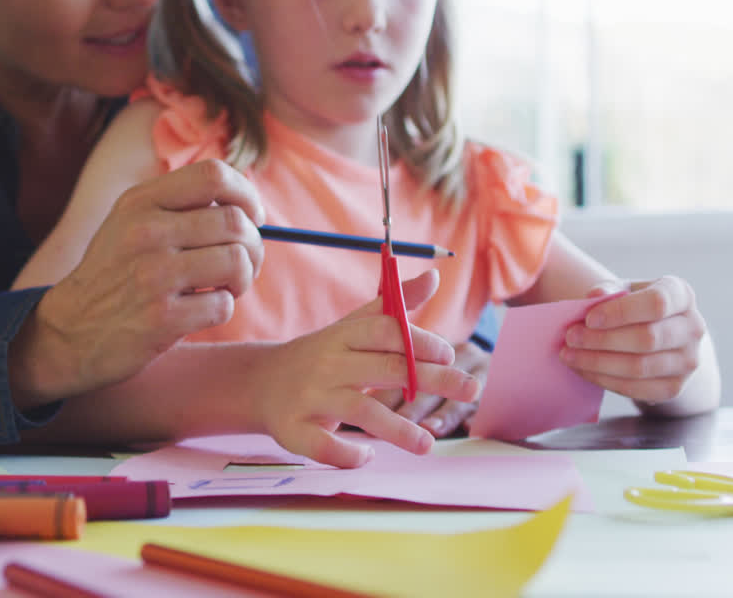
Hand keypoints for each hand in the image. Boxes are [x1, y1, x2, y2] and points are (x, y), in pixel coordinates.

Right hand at [10, 160, 265, 407]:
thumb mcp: (130, 224)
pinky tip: (200, 311)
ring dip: (242, 279)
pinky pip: (223, 305)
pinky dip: (222, 309)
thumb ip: (179, 206)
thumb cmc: (114, 276)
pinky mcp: (161, 318)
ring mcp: (152, 275)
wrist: (68, 332)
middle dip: (253, 246)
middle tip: (243, 263)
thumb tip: (248, 206)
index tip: (251, 216)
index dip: (246, 194)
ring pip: (237, 262)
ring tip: (224, 287)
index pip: (213, 175)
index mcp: (140, 202)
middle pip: (235, 222)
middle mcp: (145, 232)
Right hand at [252, 270, 482, 468]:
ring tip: (427, 445)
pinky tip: (368, 455)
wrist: (260, 382)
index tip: (450, 354)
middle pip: (385, 369)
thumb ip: (393, 306)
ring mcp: (309, 397)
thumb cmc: (321, 354)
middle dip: (431, 380)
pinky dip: (347, 453)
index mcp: (342, 335)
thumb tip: (435, 277)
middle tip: (471, 390)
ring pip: (359, 411)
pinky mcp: (292, 429)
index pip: (384, 330)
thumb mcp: (351, 326)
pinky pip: (323, 445)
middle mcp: (327, 363)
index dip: (419, 340)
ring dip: (397, 429)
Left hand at [561, 275, 707, 404]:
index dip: (621, 312)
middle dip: (602, 340)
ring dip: (598, 363)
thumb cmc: (637, 308)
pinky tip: (583, 370)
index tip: (589, 318)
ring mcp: (688, 361)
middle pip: (647, 338)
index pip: (657, 303)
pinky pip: (636, 389)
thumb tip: (594, 296)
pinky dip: (604, 380)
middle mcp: (693, 328)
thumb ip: (610, 290)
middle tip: (570, 337)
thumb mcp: (626, 290)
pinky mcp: (675, 387)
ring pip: (639, 367)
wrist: (664, 340)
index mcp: (681, 295)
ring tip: (569, 355)